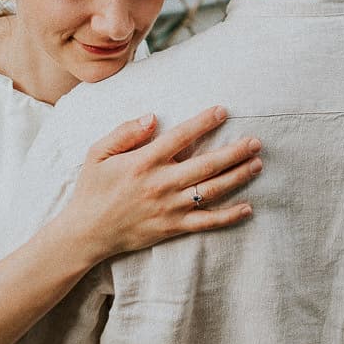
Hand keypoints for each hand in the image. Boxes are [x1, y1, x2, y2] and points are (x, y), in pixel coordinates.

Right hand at [55, 106, 263, 263]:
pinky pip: (206, 222)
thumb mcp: (97, 153)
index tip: (223, 111)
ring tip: (257, 164)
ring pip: (212, 190)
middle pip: (206, 164)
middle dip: (235, 151)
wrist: (86, 232)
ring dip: (237, 177)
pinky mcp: (173, 227)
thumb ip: (124, 132)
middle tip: (256, 142)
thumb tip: (153, 117)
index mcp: (143, 162)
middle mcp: (161, 184)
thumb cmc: (92, 189)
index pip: (180, 137)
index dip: (203, 122)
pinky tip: (248, 208)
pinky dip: (229, 216)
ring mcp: (170, 207)